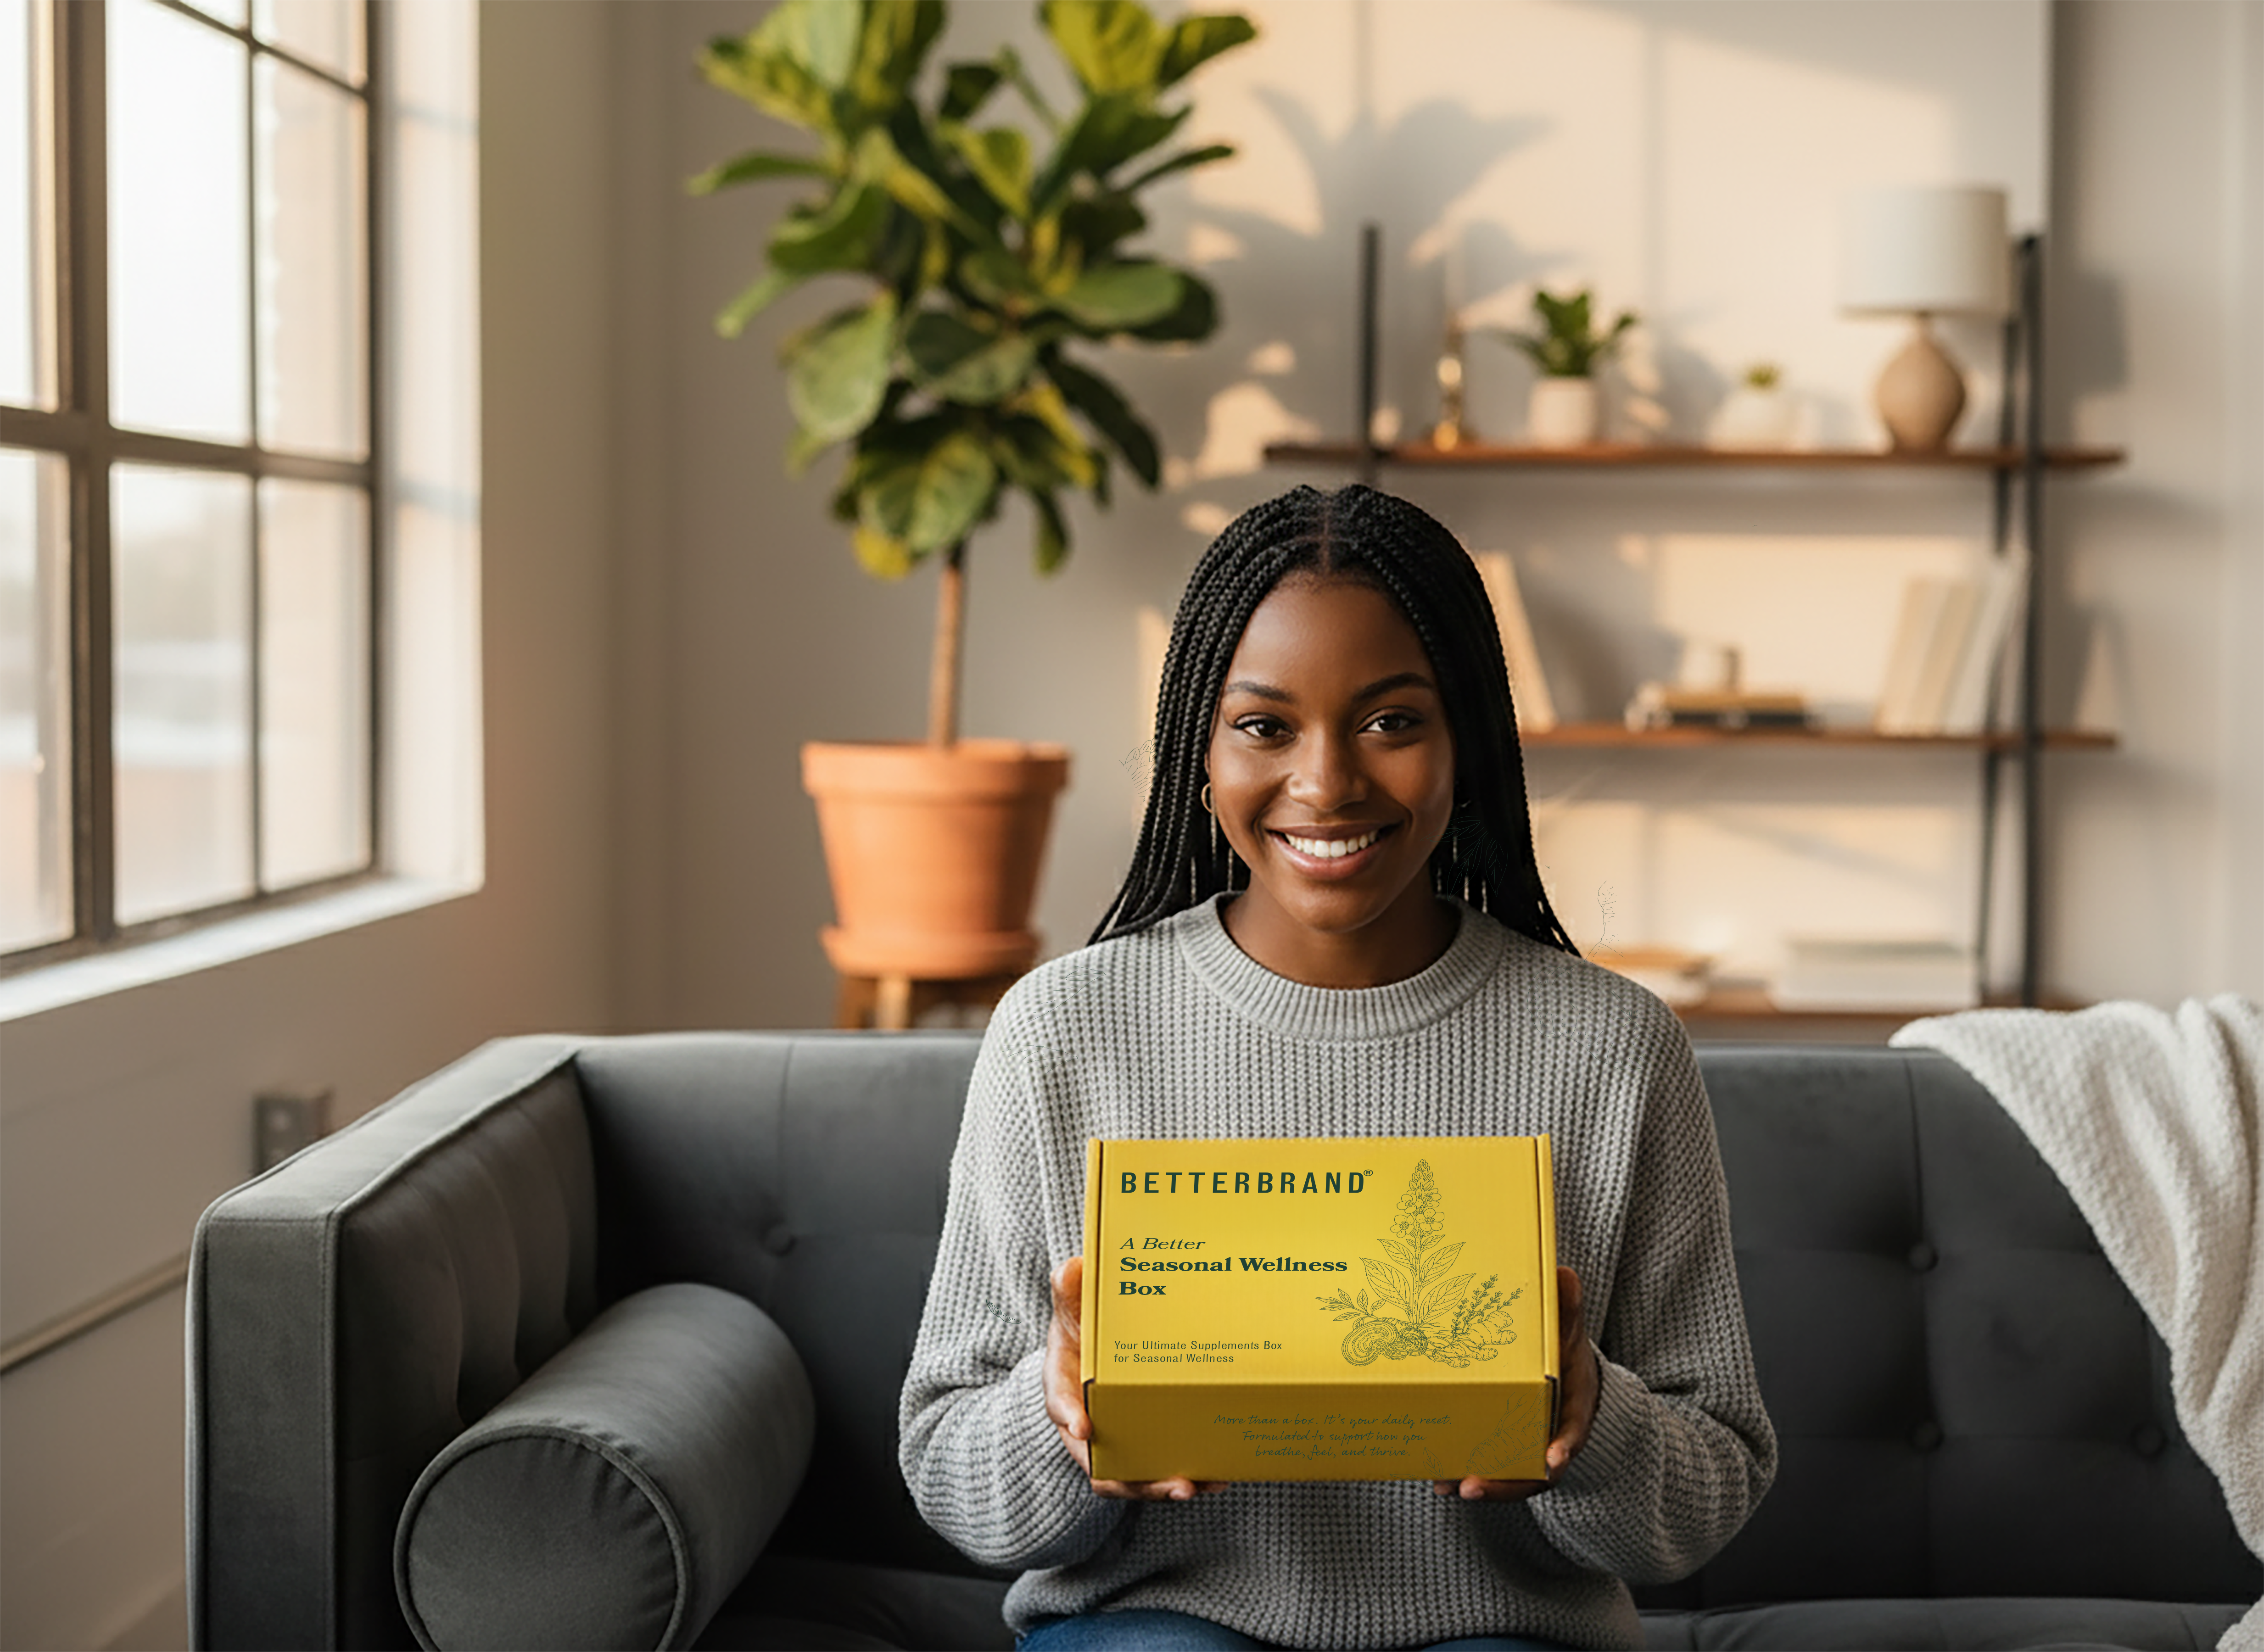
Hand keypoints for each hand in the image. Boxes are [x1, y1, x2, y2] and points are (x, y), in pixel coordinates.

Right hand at [1045, 1257, 1227, 1501]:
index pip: (1062, 1407)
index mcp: (1065, 1391)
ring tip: (1203, 1484)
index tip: (1084, 1428)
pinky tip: (1219, 1476)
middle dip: (1139, 1482)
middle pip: (1105, 1469)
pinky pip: (1161, 1471)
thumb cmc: (1080, 1334)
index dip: (1071, 1418)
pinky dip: (1189, 1478)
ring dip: (1168, 1487)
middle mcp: (1088, 1429)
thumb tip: (1070, 1269)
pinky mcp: (1144, 1449)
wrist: (1090, 1354)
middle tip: (1176, 1484)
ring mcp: (1118, 1443)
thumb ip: (1068, 1292)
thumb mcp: (1070, 1311)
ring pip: (1136, 1479)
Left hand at [1432, 1265, 1600, 1501]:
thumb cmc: (1565, 1354)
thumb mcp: (1569, 1333)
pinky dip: (1465, 1475)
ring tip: (1445, 1484)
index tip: (1552, 1460)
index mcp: (1573, 1412)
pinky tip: (1437, 1478)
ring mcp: (1527, 1450)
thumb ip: (1567, 1310)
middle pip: (1532, 1471)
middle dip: (1503, 1482)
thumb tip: (1565, 1275)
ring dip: (1479, 1484)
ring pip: (1507, 1478)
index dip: (1563, 1447)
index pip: (1572, 1433)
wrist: (1567, 1377)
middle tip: (1472, 1485)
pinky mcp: (1505, 1451)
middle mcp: (1551, 1440)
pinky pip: (1488, 1469)